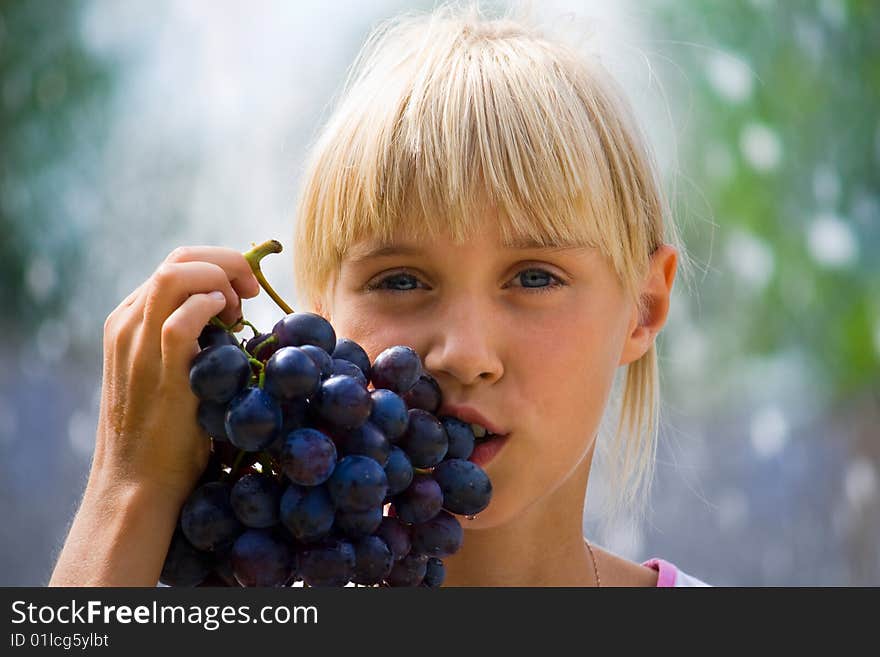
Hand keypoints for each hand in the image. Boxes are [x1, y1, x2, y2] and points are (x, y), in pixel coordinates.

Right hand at [92, 246, 260, 506]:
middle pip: (179, 259)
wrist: (137, 485)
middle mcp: (128, 324)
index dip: (220, 267)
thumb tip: (232, 318)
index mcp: (129, 321)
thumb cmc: (164, 435)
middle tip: (252, 292)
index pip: (176, 265)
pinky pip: (184, 318)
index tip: (247, 292)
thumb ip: (189, 341)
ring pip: (177, 274)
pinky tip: (231, 326)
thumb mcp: (171, 374)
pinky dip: (212, 308)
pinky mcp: (158, 370)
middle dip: (227, 263)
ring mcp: (138, 345)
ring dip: (221, 280)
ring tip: (240, 312)